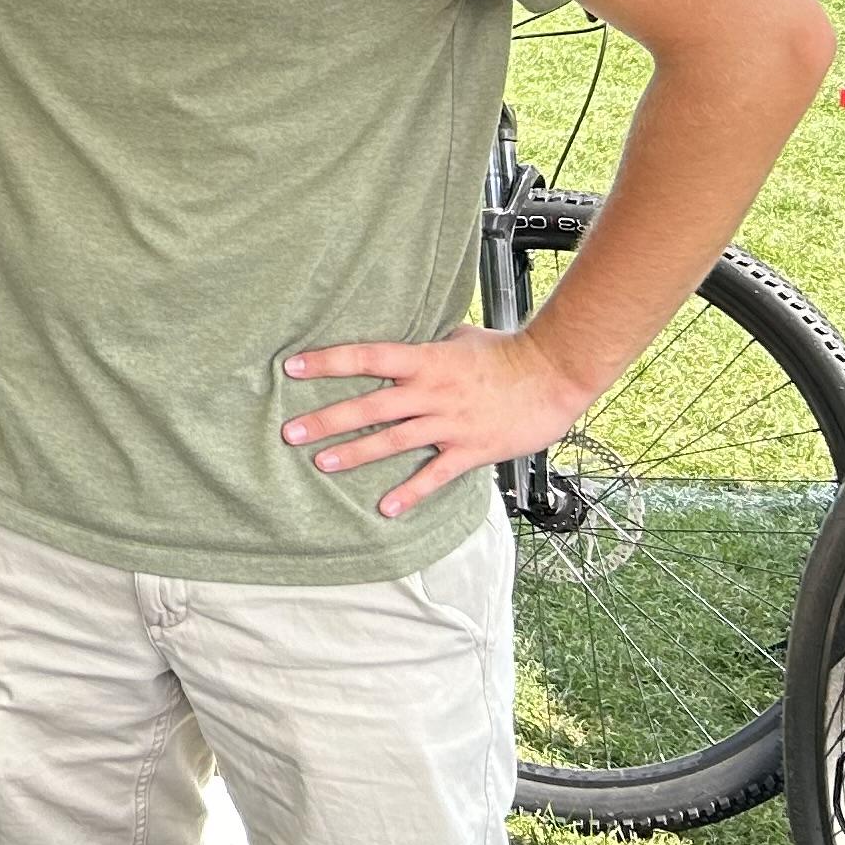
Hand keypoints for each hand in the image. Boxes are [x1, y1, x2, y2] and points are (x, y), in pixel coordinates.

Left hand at [281, 324, 596, 519]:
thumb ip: (428, 344)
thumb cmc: (508, 353)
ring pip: (393, 441)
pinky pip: (435, 475)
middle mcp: (431, 392)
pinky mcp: (470, 450)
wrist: (554, 376)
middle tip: (290, 432)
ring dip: (356, 454)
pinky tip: (386, 507)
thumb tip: (404, 340)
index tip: (292, 367)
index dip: (328, 362)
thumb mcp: (460, 337)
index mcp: (425, 360)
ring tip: (321, 464)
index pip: (366, 357)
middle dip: (327, 419)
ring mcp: (450, 423)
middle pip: (370, 406)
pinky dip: (410, 492)